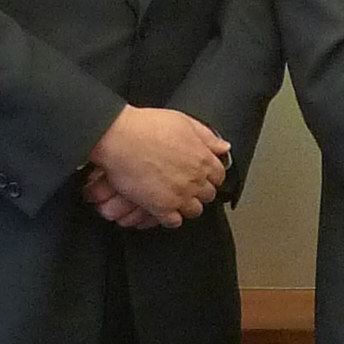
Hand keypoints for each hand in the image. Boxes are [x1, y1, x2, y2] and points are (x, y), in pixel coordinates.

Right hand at [89, 105, 229, 225]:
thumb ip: (207, 136)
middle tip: (188, 186)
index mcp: (202, 158)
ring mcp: (179, 195)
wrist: (120, 137)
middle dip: (200, 191)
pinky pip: (174, 222)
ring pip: (194, 210)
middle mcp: (194, 179)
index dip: (211, 175)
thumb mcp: (183, 121)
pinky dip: (171, 218)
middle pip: (208, 194)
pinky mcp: (161, 207)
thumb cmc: (146, 126)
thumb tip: (224, 147)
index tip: (204, 175)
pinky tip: (164, 210)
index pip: (219, 175)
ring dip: (187, 205)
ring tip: (176, 198)